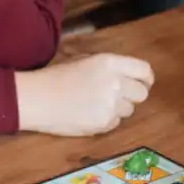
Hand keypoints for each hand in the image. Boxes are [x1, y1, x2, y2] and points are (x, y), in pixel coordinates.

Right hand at [13, 53, 153, 136]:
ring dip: (118, 108)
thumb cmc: (56, 77)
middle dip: (133, 95)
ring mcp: (111, 105)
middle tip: (119, 96)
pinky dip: (107, 120)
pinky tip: (88, 114)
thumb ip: (109, 67)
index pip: (144, 70)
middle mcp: (115, 83)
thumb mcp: (85, 60)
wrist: (38, 98)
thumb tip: (127, 75)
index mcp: (110, 63)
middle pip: (142, 93)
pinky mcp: (104, 123)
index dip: (146, 78)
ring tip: (96, 104)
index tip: (144, 82)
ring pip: (129, 110)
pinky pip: (115, 122)